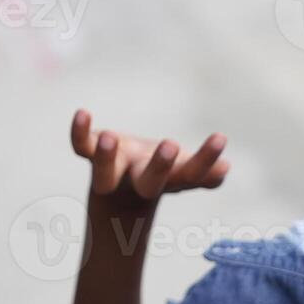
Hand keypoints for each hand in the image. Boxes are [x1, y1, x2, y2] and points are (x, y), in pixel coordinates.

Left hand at [70, 109, 229, 210]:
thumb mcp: (185, 172)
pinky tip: (83, 113)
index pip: (191, 175)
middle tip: (171, 145)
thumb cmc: (163, 173)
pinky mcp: (93, 154)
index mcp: (171, 181)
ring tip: (110, 137)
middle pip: (149, 182)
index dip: (205, 162)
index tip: (221, 143)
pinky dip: (79, 132)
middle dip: (159, 166)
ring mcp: (115, 170)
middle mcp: (141, 180)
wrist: (121, 190)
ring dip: (106, 158)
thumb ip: (206, 174)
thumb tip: (224, 168)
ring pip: (105, 175)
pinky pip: (81, 147)